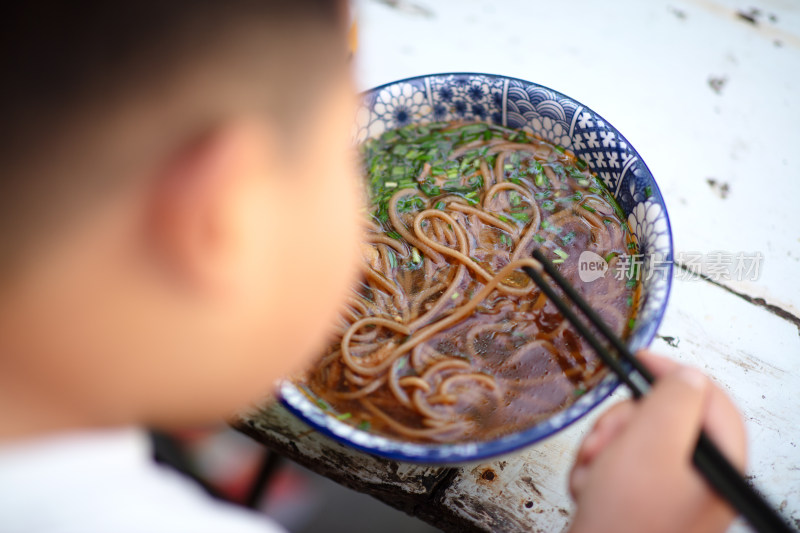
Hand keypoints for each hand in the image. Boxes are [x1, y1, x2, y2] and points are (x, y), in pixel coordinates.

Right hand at [568, 351, 746, 532]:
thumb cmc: (627, 522)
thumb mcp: (651, 442)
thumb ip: (674, 398)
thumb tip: (686, 376)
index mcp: (717, 463)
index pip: (708, 399)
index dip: (672, 372)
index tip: (639, 359)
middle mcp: (697, 478)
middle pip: (662, 419)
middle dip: (623, 423)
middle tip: (608, 438)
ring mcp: (668, 494)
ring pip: (632, 440)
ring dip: (603, 447)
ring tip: (594, 470)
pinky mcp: (639, 504)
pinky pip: (615, 466)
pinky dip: (596, 470)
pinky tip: (590, 488)